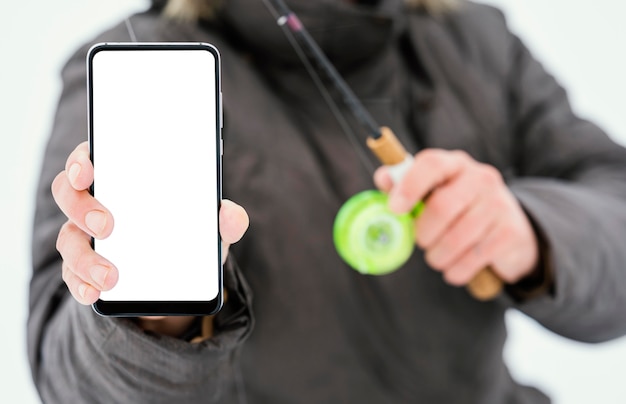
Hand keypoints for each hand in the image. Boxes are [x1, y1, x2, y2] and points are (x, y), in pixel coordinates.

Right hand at [52, 142, 248, 321]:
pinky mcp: (85, 269)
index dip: (82, 160)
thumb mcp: (209, 228)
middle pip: (69, 194)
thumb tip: (233, 215)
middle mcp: (96, 203)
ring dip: (85, 258)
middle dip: (82, 208)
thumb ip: (224, 219)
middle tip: (108, 226)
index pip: (91, 158)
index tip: (89, 170)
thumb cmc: (187, 235)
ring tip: (110, 276)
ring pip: (68, 239)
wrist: (179, 279)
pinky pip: (73, 276)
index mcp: (122, 179)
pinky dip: (81, 285)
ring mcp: (85, 237)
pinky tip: (95, 293)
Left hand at [374, 149, 537, 285]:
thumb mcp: (434, 192)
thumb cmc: (460, 209)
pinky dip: (456, 270)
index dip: (409, 186)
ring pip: (455, 239)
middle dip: (423, 233)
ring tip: (437, 257)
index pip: (432, 164)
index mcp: (456, 164)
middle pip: (442, 207)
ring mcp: (499, 205)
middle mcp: (481, 178)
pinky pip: (472, 259)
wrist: (511, 231)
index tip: (395, 209)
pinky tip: (456, 266)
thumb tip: (383, 178)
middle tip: (422, 242)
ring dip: (438, 257)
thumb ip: (405, 185)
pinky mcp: (510, 233)